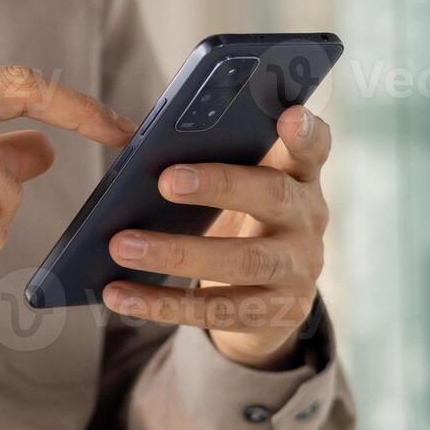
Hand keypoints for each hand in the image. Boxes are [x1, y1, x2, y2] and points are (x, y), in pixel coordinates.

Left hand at [101, 105, 331, 370]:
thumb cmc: (240, 225)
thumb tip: (132, 148)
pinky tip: (118, 295)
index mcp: (297, 177)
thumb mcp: (234, 193)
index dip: (305, 133)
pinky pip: (215, 310)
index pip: (312, 148)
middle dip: (219, 186)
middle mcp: (306, 219)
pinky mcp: (277, 313)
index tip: (289, 116)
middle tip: (165, 181)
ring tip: (121, 246)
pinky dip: (160, 304)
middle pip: (271, 196)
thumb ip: (202, 165)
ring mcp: (298, 269)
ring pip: (242, 261)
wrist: (268, 300)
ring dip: (177, 253)